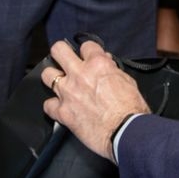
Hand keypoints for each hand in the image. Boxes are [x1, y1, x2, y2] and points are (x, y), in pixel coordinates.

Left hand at [41, 39, 149, 161]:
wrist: (126, 132)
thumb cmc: (131, 109)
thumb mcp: (127, 81)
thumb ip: (112, 69)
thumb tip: (106, 63)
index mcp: (98, 64)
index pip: (86, 45)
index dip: (88, 51)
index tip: (88, 57)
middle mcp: (79, 74)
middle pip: (58, 50)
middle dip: (61, 53)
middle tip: (65, 60)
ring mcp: (68, 93)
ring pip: (47, 75)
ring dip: (53, 78)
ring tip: (60, 84)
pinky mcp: (63, 112)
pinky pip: (48, 105)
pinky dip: (53, 107)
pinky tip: (60, 108)